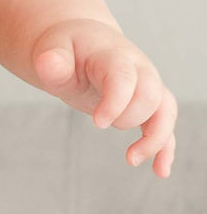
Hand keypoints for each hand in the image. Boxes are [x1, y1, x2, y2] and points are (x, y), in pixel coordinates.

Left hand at [32, 19, 176, 177]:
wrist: (80, 42)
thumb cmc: (65, 48)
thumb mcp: (53, 50)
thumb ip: (52, 61)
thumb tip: (47, 63)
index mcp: (115, 55)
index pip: (125, 77)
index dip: (116, 101)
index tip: (98, 124)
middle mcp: (139, 69)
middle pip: (149, 96)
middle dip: (129, 117)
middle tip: (99, 125)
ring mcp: (146, 85)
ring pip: (164, 111)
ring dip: (155, 138)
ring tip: (131, 160)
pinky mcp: (145, 102)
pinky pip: (164, 124)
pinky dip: (164, 147)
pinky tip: (160, 171)